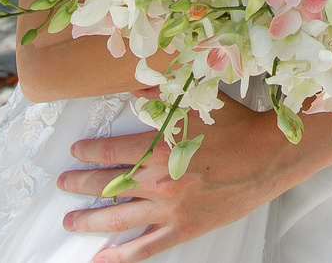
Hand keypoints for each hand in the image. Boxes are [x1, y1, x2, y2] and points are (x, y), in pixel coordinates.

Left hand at [56, 103, 295, 262]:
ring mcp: (170, 209)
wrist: (267, 156)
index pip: (110, 152)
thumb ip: (160, 95)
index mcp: (159, 148)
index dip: (88, 153)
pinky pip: (145, 248)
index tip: (76, 151)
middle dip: (80, 184)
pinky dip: (120, 256)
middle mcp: (158, 181)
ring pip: (118, 219)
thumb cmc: (235, 126)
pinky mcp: (183, 229)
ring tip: (70, 219)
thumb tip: (132, 86)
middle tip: (64, 183)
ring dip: (89, 220)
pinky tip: (101, 258)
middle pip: (107, 185)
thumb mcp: (196, 100)